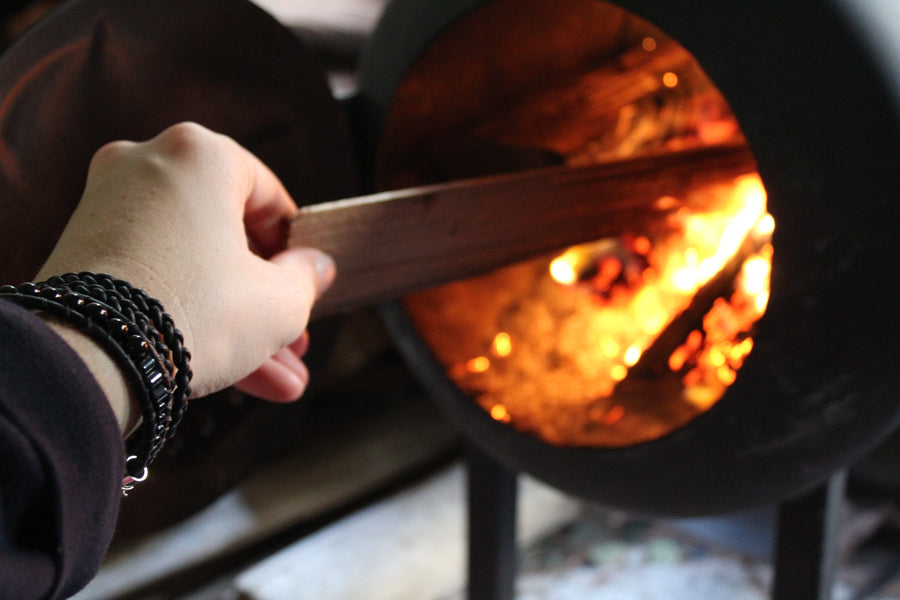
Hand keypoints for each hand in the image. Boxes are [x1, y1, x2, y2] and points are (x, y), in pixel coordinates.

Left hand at [37, 122, 334, 417]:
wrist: (90, 359)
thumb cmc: (194, 313)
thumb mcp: (279, 301)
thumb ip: (306, 277)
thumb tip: (316, 267)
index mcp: (201, 156)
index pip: (268, 195)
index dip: (296, 248)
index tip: (305, 282)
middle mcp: (148, 165)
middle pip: (228, 240)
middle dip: (266, 301)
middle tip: (292, 339)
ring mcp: (108, 207)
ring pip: (194, 267)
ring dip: (238, 323)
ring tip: (277, 379)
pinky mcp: (83, 250)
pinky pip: (156, 278)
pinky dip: (191, 316)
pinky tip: (235, 374)